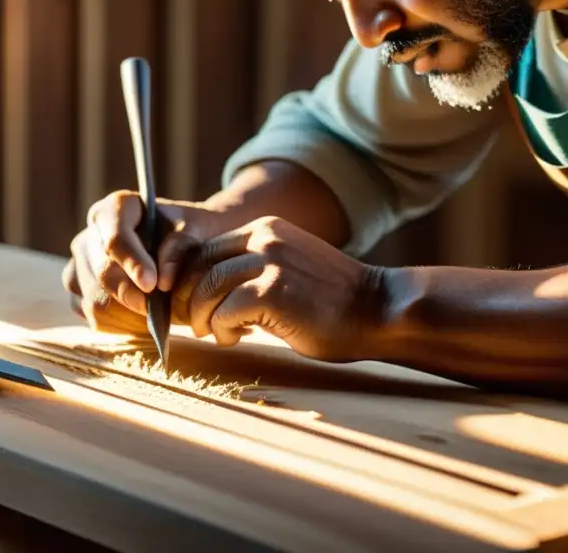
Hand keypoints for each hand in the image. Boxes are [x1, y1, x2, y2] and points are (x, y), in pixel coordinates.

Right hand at [62, 191, 233, 333]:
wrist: (185, 245)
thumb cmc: (191, 231)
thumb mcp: (196, 229)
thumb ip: (180, 247)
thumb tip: (163, 281)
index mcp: (117, 208)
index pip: (114, 238)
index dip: (131, 263)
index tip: (152, 285)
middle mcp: (91, 234)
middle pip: (101, 274)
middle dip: (131, 296)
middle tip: (159, 311)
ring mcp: (81, 263)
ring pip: (92, 300)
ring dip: (125, 315)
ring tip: (155, 316)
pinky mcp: (80, 289)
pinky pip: (89, 315)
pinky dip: (116, 325)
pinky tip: (140, 321)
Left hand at [173, 216, 386, 360]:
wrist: (376, 310)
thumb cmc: (334, 300)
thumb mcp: (289, 267)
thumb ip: (255, 267)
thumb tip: (212, 290)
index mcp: (266, 229)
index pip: (208, 249)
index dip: (194, 280)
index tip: (195, 305)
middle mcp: (264, 238)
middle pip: (201, 266)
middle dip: (191, 298)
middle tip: (196, 323)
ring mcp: (268, 263)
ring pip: (208, 288)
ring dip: (203, 317)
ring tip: (217, 333)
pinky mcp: (271, 292)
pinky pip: (224, 312)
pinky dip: (222, 329)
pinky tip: (236, 338)